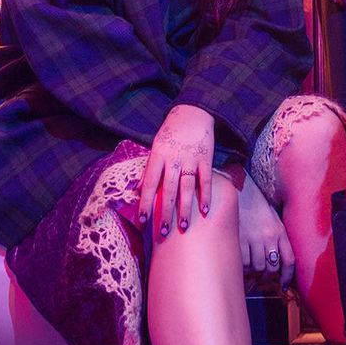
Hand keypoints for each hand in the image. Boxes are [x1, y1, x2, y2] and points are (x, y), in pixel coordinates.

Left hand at [138, 103, 214, 240]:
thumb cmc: (171, 132)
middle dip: (165, 213)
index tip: (142, 221)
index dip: (145, 203)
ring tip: (184, 228)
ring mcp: (191, 160)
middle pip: (168, 190)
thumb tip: (139, 189)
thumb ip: (150, 168)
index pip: (149, 184)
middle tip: (163, 232)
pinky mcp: (205, 158)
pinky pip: (206, 180)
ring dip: (185, 209)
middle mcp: (173, 160)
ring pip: (186, 188)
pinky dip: (206, 195)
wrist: (193, 112)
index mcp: (158, 156)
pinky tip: (205, 210)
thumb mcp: (156, 146)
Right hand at [238, 172, 294, 288]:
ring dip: (253, 273)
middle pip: (272, 268)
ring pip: (257, 267)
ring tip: (250, 270)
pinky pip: (243, 262)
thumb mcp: (272, 218)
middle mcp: (268, 236)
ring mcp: (253, 238)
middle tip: (262, 279)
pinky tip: (240, 262)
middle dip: (267, 277)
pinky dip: (242, 267)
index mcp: (279, 231)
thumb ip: (276, 238)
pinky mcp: (238, 239)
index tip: (284, 286)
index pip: (289, 260)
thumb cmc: (255, 205)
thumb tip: (275, 261)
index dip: (288, 277)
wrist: (238, 190)